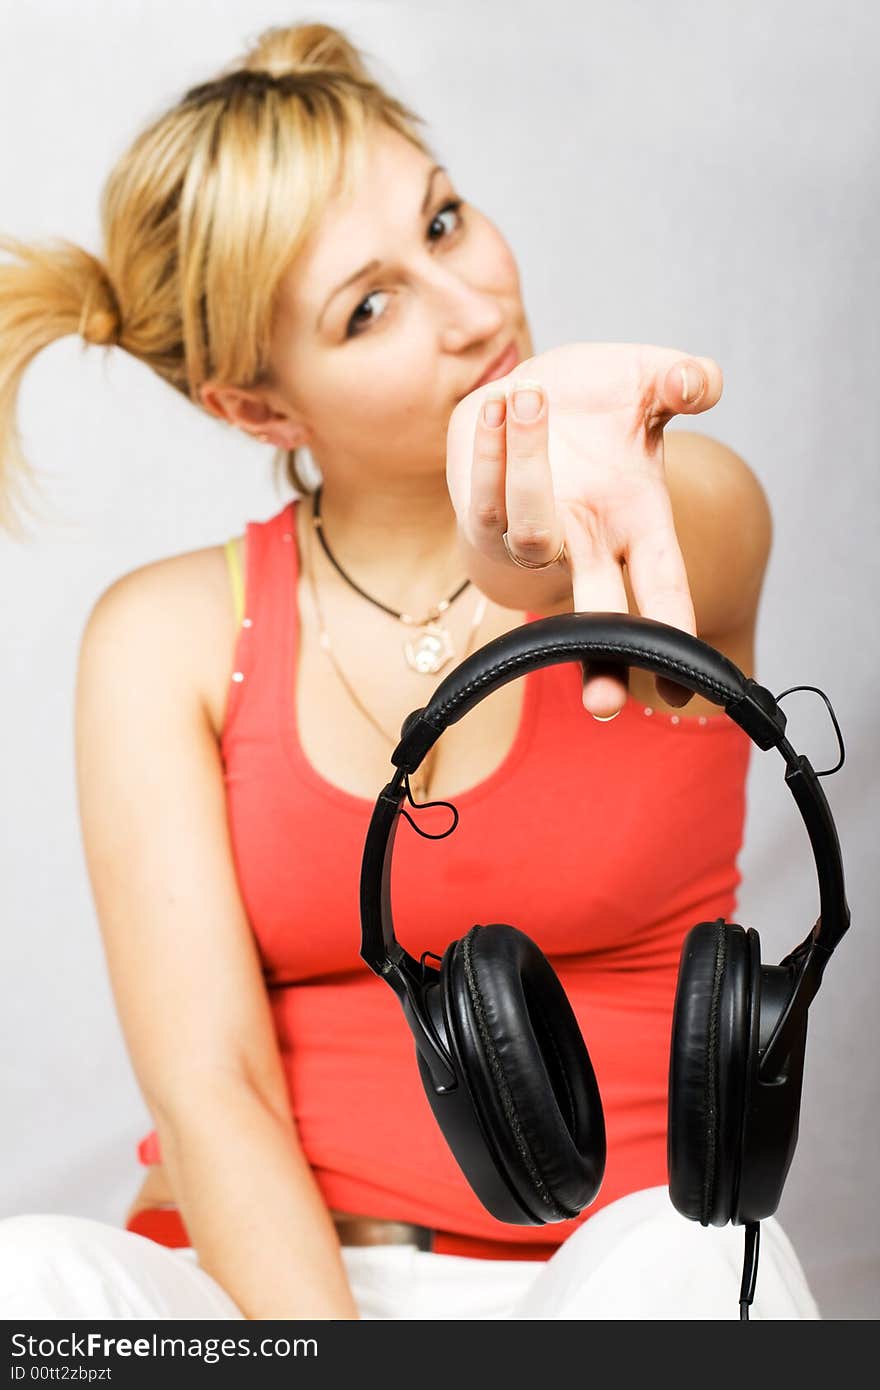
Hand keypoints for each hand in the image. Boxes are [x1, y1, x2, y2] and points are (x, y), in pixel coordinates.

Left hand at [445, 342, 722, 717]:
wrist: (535, 393)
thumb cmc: (604, 404)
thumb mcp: (653, 384)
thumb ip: (684, 381)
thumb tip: (699, 382)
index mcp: (639, 526)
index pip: (664, 587)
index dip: (674, 633)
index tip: (681, 687)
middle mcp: (588, 542)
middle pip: (595, 613)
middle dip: (598, 659)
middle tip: (601, 705)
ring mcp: (534, 533)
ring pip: (531, 535)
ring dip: (530, 467)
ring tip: (533, 397)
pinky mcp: (482, 513)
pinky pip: (483, 500)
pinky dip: (490, 451)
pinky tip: (494, 405)